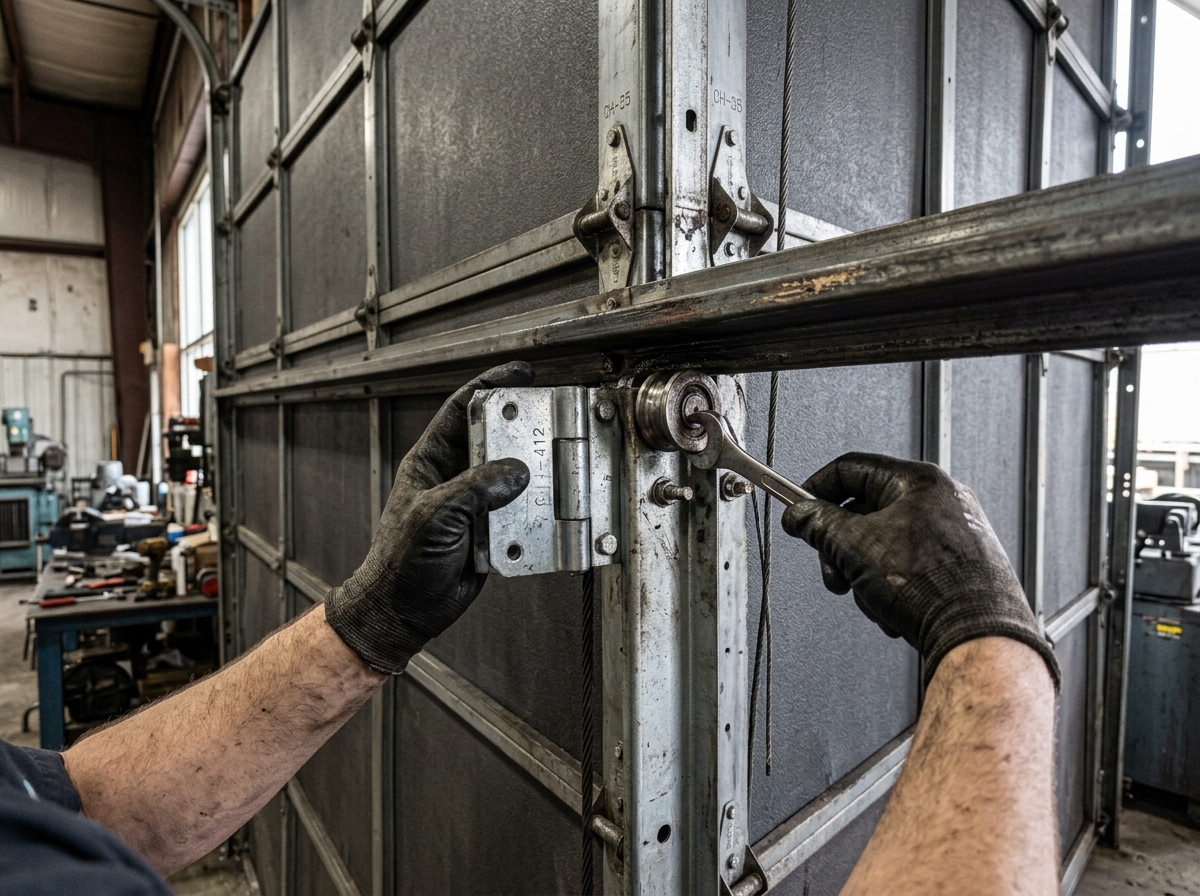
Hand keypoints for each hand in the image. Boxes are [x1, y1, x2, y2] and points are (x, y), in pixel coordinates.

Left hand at [325, 362, 532, 673]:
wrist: (404, 612)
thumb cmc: (399, 564)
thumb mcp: (435, 517)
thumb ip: (474, 489)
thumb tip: (515, 471)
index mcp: (431, 461)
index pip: (462, 409)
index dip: (492, 385)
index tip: (521, 372)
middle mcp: (454, 477)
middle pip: (495, 438)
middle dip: (521, 427)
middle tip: (548, 416)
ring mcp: (473, 503)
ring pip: (511, 475)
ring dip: (532, 472)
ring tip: (555, 463)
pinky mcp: (491, 531)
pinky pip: (518, 512)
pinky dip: (534, 511)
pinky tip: (545, 509)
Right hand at [781, 453, 1058, 688]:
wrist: (976, 635)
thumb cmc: (931, 587)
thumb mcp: (853, 546)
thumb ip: (819, 524)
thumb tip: (801, 515)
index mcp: (918, 481)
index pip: (850, 469)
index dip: (815, 490)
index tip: (799, 512)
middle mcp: (940, 500)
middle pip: (865, 511)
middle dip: (840, 548)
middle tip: (832, 569)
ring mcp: (953, 533)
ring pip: (883, 544)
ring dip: (864, 574)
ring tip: (870, 597)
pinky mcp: (959, 565)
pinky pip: (907, 566)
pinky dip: (891, 587)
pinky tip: (892, 609)